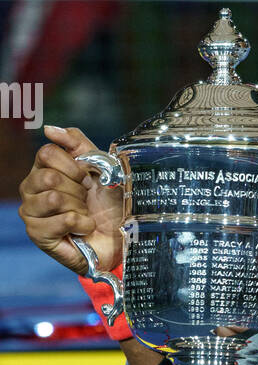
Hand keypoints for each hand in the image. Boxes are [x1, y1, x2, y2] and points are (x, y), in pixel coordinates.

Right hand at [18, 125, 123, 274]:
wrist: (118, 235)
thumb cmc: (107, 202)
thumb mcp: (99, 165)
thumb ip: (76, 143)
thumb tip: (49, 129)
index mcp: (43, 168)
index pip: (46, 153)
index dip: (73, 166)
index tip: (87, 178)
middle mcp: (31, 188)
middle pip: (49, 177)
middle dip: (77, 189)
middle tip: (85, 199)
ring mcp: (31, 212)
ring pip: (53, 198)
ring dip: (79, 208)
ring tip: (83, 214)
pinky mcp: (37, 234)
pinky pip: (63, 221)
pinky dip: (82, 224)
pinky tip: (83, 228)